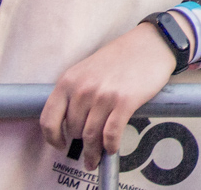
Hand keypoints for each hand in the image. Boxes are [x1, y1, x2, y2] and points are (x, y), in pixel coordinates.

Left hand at [41, 22, 176, 170]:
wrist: (152, 43)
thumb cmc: (121, 55)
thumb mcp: (87, 68)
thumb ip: (75, 91)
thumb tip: (70, 121)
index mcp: (69, 81)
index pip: (48, 120)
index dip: (52, 138)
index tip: (60, 144)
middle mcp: (83, 89)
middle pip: (73, 130)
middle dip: (80, 142)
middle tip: (88, 147)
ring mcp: (104, 96)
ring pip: (91, 135)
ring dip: (94, 151)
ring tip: (96, 157)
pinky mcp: (125, 102)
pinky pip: (111, 134)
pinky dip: (110, 145)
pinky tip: (112, 148)